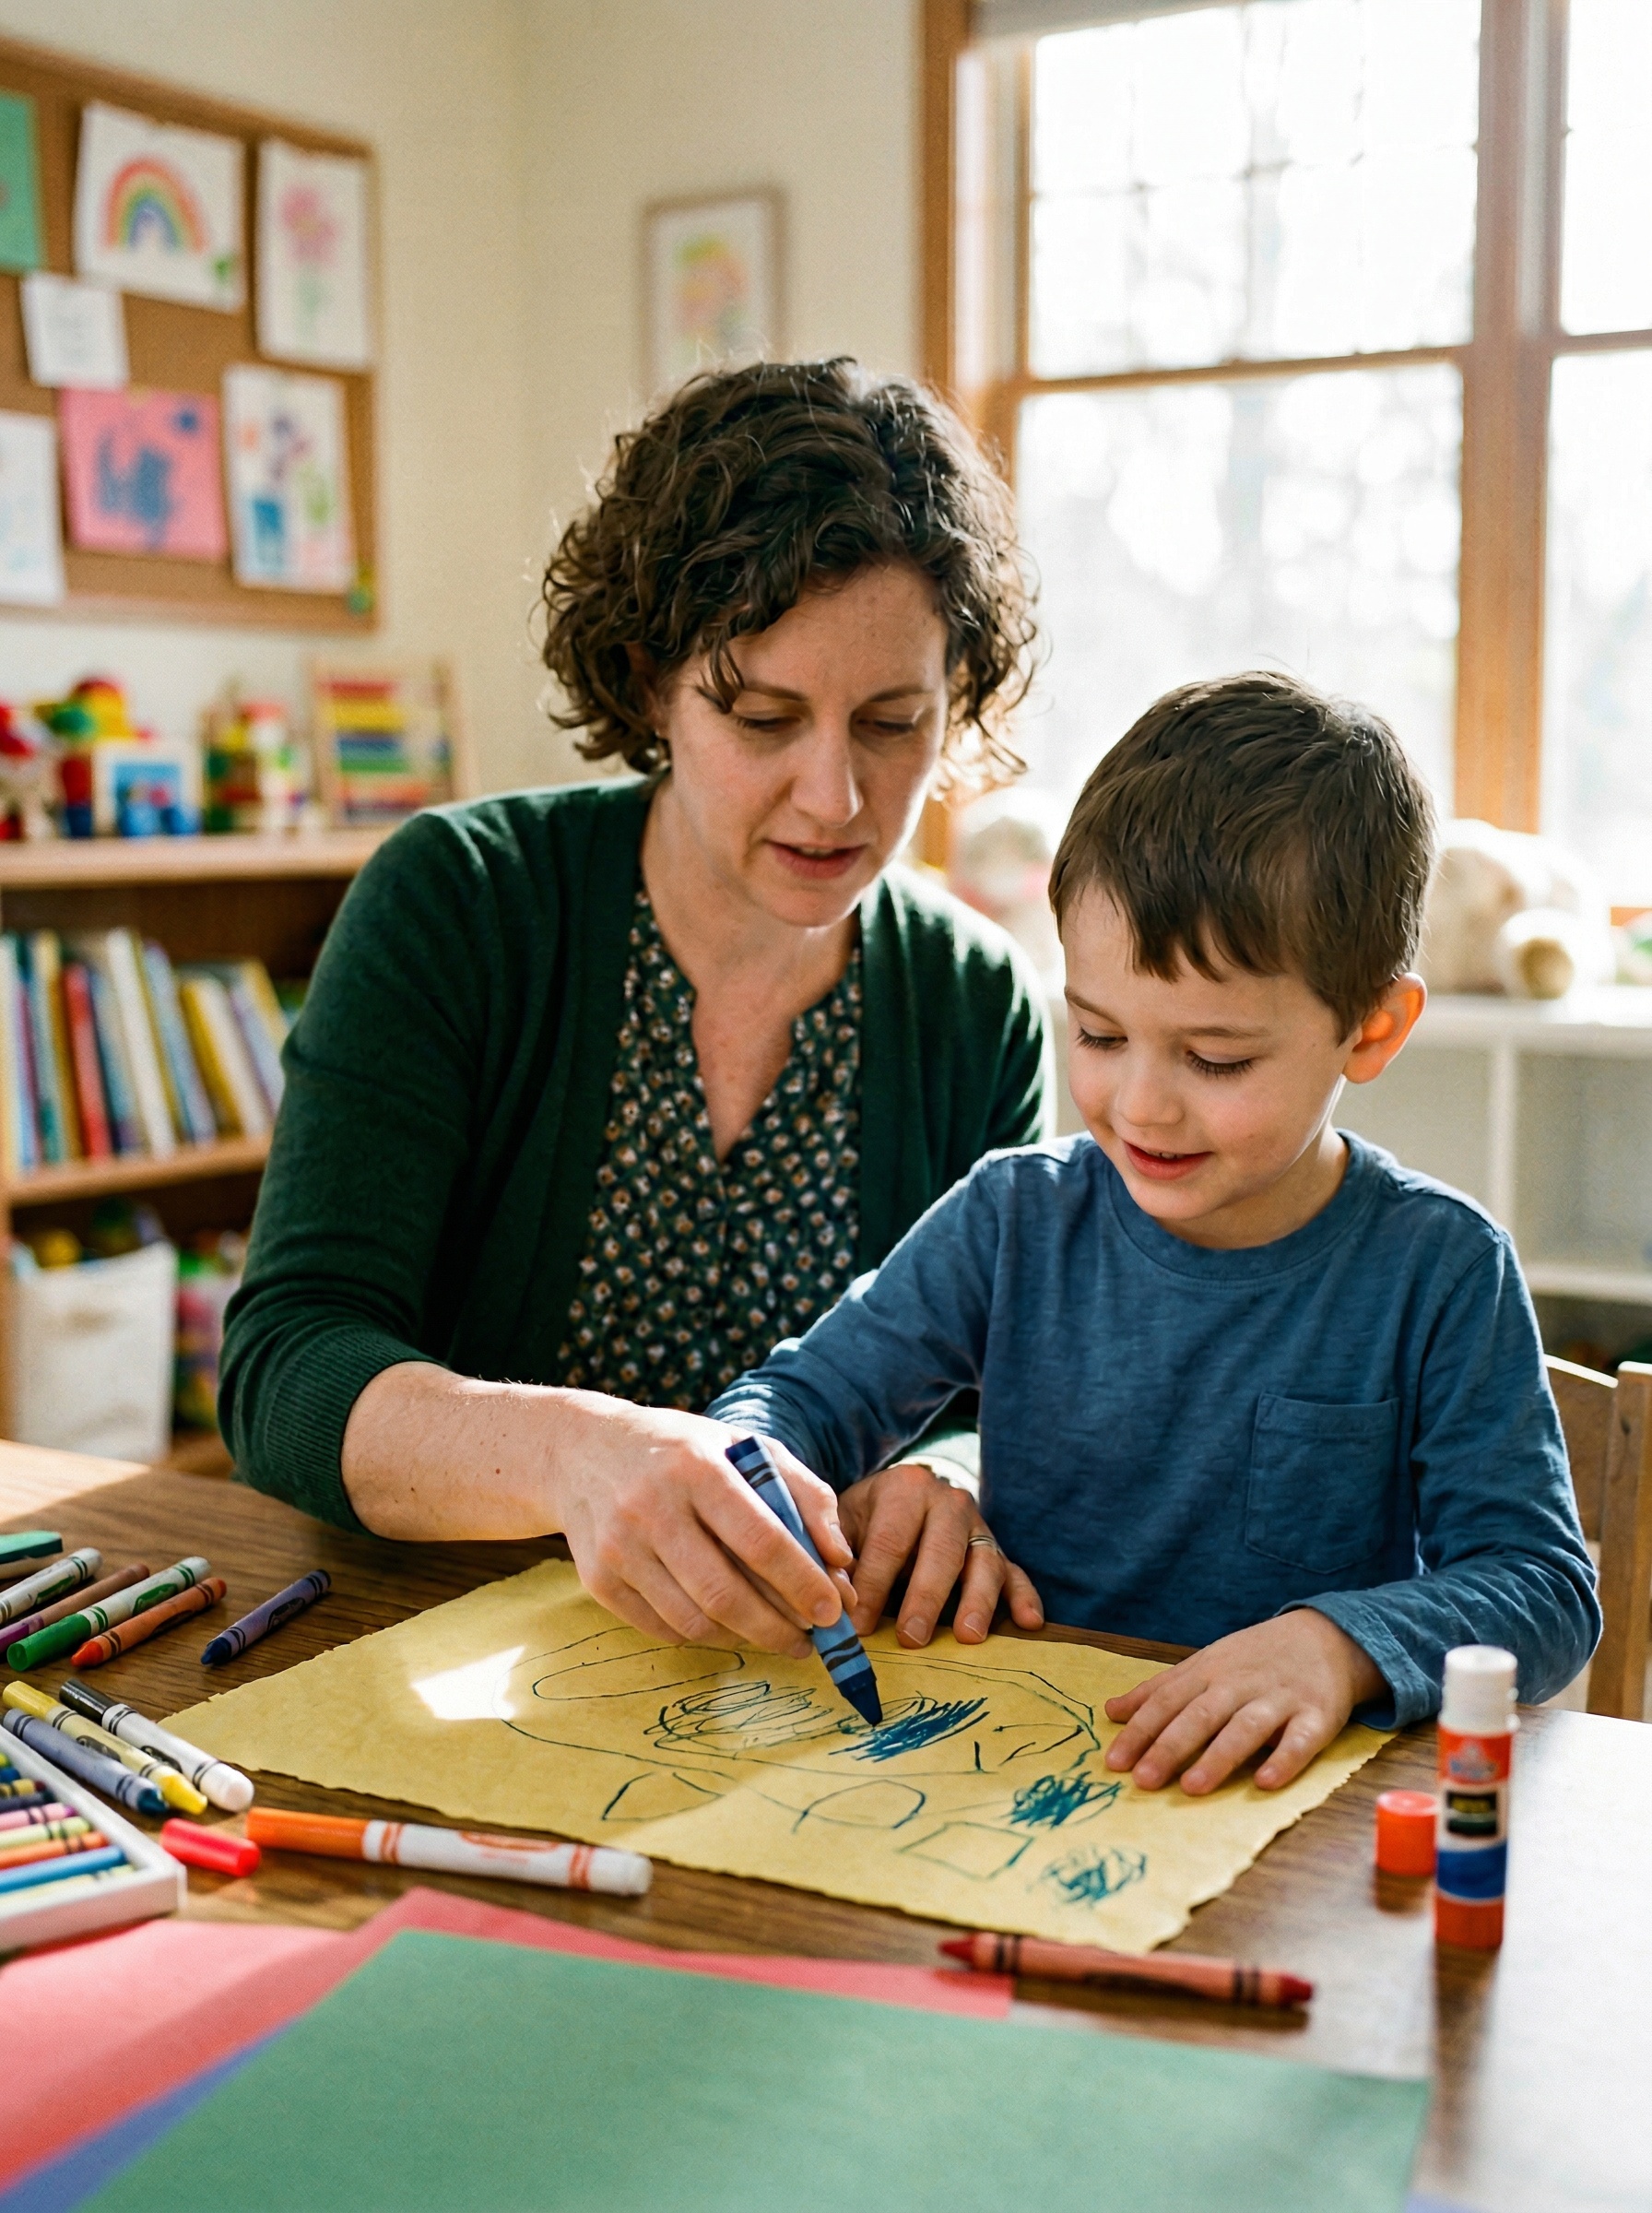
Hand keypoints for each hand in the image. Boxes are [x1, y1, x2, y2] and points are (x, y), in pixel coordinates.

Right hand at [549, 1394, 855, 1657]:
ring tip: (774, 1634)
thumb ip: (803, 1493)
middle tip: (809, 1642)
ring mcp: (620, 1547)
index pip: (760, 1539)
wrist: (580, 1451)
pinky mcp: (597, 1580)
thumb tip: (841, 1559)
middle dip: (777, 1627)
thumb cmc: (681, 1451)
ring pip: (694, 1620)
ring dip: (744, 1638)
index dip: (802, 1582)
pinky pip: (662, 1628)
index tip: (833, 1611)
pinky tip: (723, 1622)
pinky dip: (701, 1634)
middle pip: (725, 1592)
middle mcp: (653, 1507)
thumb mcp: (744, 1448)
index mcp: (698, 1467)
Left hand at [834, 1462, 1043, 1647]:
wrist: (903, 1495)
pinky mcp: (997, 1550)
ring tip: (967, 1636)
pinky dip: (1024, 1597)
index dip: (873, 1584)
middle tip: (911, 1638)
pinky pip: (1016, 1572)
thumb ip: (836, 1551)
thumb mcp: (845, 1520)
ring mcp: (978, 1526)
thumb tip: (835, 1592)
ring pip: (984, 1562)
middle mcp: (948, 1502)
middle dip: (925, 1598)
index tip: (859, 1624)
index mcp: (905, 1488)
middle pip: (940, 1551)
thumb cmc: (868, 1518)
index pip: (890, 1540)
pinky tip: (1029, 1622)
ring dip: (977, 1601)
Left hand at [1102, 1609, 1384, 1794]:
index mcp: (1209, 1672)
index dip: (1140, 1731)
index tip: (1114, 1762)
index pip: (1167, 1702)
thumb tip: (1111, 1710)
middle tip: (1143, 1781)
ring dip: (1218, 1757)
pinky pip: (1300, 1741)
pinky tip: (1265, 1782)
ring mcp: (1279, 1699)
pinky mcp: (1317, 1716)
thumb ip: (1160, 1689)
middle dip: (1170, 1747)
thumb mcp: (1204, 1664)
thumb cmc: (1254, 1658)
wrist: (1326, 1637)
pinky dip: (1284, 1760)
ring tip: (1192, 1787)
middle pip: (1200, 1715)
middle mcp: (1240, 1684)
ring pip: (1245, 1728)